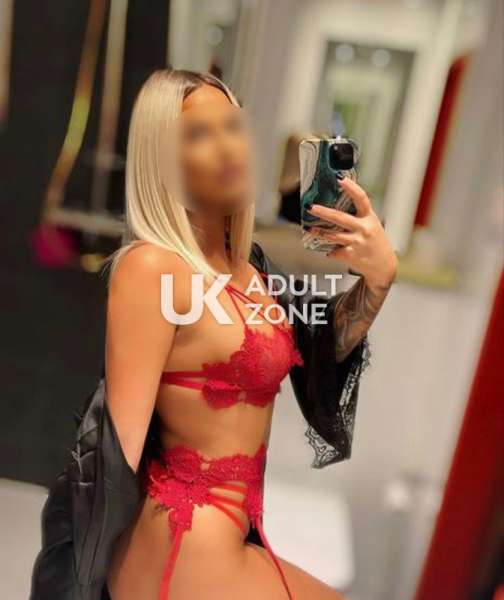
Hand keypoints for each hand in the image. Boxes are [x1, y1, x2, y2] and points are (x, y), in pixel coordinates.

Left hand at [307, 176, 397, 291]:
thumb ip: (359, 216)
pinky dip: (331, 252)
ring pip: (333, 236)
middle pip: (340, 218)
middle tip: (312, 207)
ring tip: (310, 229)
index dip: (351, 188)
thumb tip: (338, 206)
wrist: (384, 266)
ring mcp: (357, 242)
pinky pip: (334, 251)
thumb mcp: (372, 225)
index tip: (341, 179)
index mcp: (369, 218)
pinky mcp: (351, 255)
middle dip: (324, 212)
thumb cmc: (376, 244)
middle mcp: (363, 229)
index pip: (361, 199)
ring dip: (319, 233)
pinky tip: (332, 251)